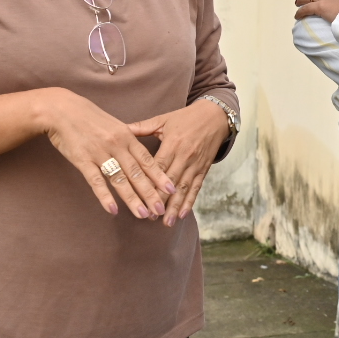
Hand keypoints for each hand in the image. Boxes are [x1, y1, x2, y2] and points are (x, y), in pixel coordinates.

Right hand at [40, 88, 176, 218]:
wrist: (62, 110)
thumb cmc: (89, 118)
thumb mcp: (114, 125)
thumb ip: (128, 140)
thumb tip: (142, 155)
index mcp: (127, 136)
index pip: (147, 160)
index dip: (160, 176)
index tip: (171, 189)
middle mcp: (117, 145)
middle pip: (137, 173)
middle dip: (150, 192)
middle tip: (160, 209)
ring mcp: (100, 153)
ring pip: (120, 179)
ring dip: (132, 198)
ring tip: (143, 214)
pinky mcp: (82, 160)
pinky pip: (95, 181)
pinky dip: (104, 196)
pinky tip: (112, 210)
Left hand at [128, 99, 230, 225]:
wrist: (215, 115)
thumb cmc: (186, 117)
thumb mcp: (164, 119)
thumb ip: (142, 127)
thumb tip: (122, 129)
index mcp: (172, 144)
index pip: (158, 167)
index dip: (149, 183)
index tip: (138, 197)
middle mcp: (184, 156)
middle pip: (170, 182)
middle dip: (160, 200)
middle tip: (150, 216)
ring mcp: (195, 164)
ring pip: (183, 188)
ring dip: (175, 206)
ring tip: (167, 222)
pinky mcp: (203, 169)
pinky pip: (196, 187)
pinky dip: (190, 201)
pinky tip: (183, 214)